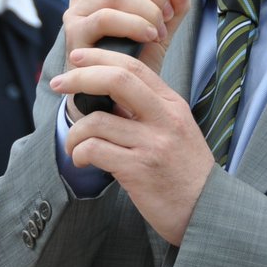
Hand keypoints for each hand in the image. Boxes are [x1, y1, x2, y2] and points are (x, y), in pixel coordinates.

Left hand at [51, 45, 213, 245]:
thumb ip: (148, 111)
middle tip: (58, 84)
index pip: (134, 66)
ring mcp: (152, 144)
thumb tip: (107, 95)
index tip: (76, 58)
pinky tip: (82, 160)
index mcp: (172, 105)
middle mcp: (164, 119)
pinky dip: (80, 153)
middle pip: (117, 80)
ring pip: (97, 120)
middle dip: (80, 77)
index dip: (100, 57)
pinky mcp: (138, 170)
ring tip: (73, 145)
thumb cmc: (185, 172)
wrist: (207, 210)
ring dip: (74, 132)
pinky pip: (95, 150)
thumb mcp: (176, 130)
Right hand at [63, 0, 191, 78]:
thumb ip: (175, 3)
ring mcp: (76, 12)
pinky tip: (149, 37)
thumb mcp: (162, 28)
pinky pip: (105, 17)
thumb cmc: (135, 62)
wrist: (116, 101)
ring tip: (159, 31)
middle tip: (167, 15)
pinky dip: (134, 24)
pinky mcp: (74, 34)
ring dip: (146, 9)